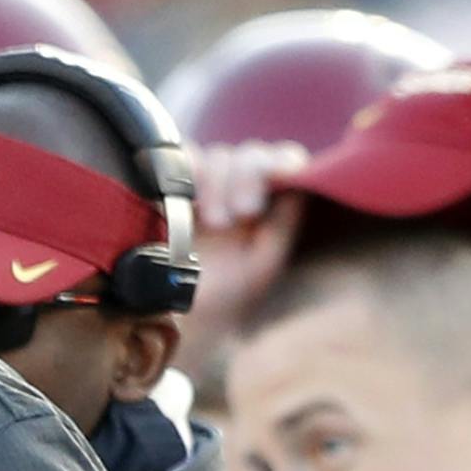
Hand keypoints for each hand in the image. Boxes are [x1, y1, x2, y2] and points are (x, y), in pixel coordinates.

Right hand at [174, 140, 307, 381]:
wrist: (174, 317)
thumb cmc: (222, 298)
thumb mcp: (262, 264)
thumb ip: (285, 223)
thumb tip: (299, 180)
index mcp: (269, 204)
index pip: (282, 161)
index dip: (274, 170)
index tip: (254, 207)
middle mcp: (240, 189)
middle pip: (250, 154)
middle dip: (242, 180)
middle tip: (227, 221)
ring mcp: (206, 185)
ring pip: (217, 154)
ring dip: (213, 182)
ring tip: (208, 222)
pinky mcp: (170, 185)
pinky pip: (181, 156)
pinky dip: (184, 170)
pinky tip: (183, 201)